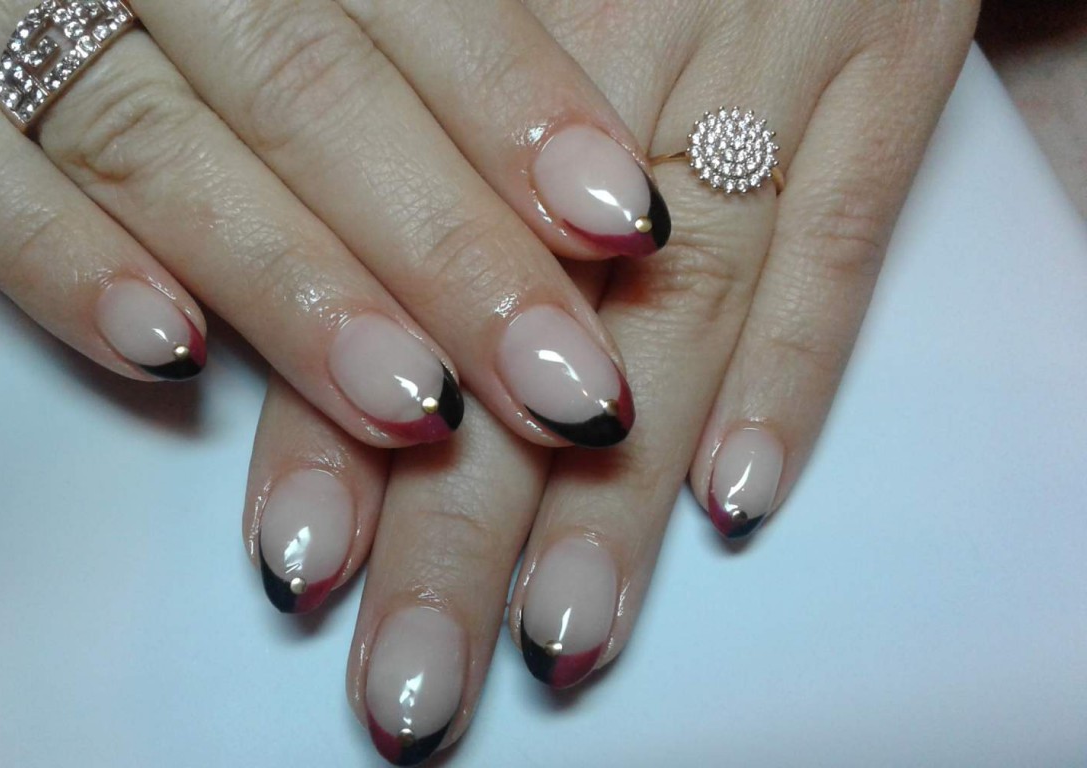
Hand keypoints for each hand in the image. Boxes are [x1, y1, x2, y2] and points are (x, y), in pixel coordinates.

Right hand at [0, 0, 666, 451]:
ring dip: (288, 283)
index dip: (508, 100)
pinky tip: (169, 361)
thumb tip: (528, 114)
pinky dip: (49, 256)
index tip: (617, 217)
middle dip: (441, 244)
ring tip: (413, 403)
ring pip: (144, 137)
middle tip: (562, 380)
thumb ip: (364, 0)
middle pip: (301, 83)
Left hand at [243, 1, 978, 762]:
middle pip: (520, 316)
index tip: (299, 562)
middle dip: (458, 515)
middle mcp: (614, 44)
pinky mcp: (896, 45)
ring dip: (615, 490)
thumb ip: (430, 106)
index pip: (390, 256)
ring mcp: (770, 41)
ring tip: (558, 638)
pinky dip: (800, 361)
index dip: (335, 416)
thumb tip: (320, 287)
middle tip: (409, 680)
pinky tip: (733, 496)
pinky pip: (852, 219)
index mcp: (483, 16)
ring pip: (675, 300)